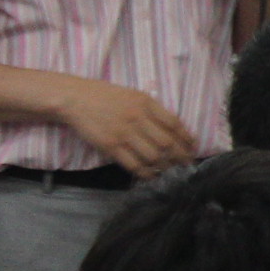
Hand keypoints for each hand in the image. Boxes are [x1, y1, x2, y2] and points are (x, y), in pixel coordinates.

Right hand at [55, 78, 197, 175]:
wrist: (76, 99)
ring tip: (171, 172)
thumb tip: (174, 129)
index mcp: (146, 103)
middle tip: (187, 165)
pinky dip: (146, 173)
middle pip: (167, 143)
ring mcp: (124, 133)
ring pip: (153, 156)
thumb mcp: (134, 95)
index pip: (174, 124)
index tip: (193, 148)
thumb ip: (153, 110)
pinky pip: (133, 164)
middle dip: (181, 157)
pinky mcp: (111, 146)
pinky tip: (151, 175)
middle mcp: (138, 118)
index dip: (187, 139)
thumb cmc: (106, 96)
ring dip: (165, 167)